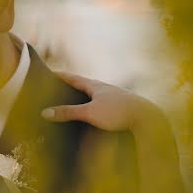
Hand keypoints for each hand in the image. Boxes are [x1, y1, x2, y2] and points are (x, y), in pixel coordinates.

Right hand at [41, 72, 162, 132]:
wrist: (147, 118)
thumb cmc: (118, 112)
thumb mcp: (90, 113)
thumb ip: (68, 112)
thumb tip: (45, 112)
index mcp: (94, 85)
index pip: (72, 77)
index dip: (58, 76)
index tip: (46, 74)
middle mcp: (103, 89)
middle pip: (82, 86)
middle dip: (68, 87)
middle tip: (53, 90)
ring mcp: (112, 98)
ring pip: (92, 96)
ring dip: (80, 99)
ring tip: (68, 104)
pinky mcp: (119, 109)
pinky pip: (99, 106)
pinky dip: (90, 108)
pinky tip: (88, 117)